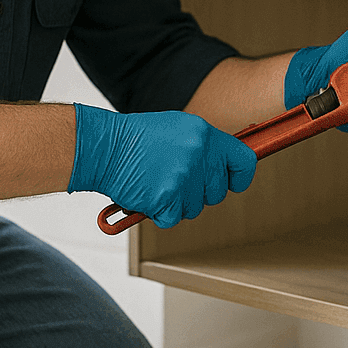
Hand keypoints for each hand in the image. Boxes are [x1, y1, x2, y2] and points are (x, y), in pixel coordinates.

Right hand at [67, 105, 255, 227]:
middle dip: (200, 192)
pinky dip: (159, 213)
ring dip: (177, 203)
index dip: (240, 176)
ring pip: (195, 208)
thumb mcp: (178, 129)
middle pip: (218, 191)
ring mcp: (183, 178)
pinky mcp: (166, 199)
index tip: (233, 182)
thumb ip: (203, 147)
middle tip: (176, 180)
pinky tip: (147, 194)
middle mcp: (198, 155)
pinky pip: (173, 218)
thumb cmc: (135, 138)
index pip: (244, 161)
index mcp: (204, 134)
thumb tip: (223, 167)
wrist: (103, 147)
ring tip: (156, 182)